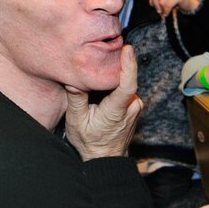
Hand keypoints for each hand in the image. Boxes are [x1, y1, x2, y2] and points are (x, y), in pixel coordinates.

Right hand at [64, 43, 141, 158]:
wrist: (105, 157)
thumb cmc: (90, 141)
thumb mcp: (77, 121)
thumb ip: (76, 99)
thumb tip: (73, 80)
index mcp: (117, 109)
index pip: (127, 84)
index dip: (128, 65)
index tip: (127, 50)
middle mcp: (131, 106)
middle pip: (125, 79)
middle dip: (114, 66)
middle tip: (100, 53)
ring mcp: (135, 107)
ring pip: (125, 84)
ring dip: (113, 77)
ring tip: (99, 70)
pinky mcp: (135, 106)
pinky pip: (127, 89)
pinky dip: (116, 84)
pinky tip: (104, 84)